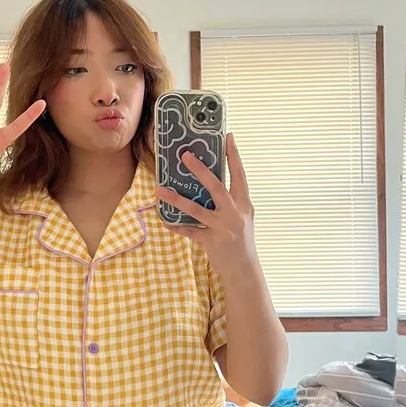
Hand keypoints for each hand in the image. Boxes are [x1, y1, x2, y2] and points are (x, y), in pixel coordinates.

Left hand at [156, 132, 257, 280]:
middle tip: (185, 156)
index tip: (228, 136)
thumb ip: (230, 201)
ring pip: (196, 209)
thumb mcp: (242, 217)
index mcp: (244, 203)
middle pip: (216, 186)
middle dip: (200, 170)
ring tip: (160, 190)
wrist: (245, 270)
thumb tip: (210, 181)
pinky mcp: (212, 242)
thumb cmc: (241, 240)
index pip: (239, 174)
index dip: (234, 155)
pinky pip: (190, 231)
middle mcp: (235, 213)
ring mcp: (223, 228)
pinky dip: (176, 226)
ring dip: (177, 199)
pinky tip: (165, 221)